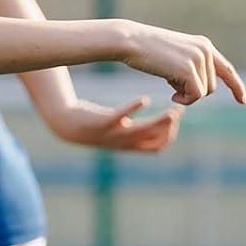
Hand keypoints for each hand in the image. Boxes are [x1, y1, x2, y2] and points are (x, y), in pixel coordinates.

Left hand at [47, 99, 181, 152]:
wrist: (66, 125)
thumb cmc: (96, 124)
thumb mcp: (120, 129)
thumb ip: (138, 129)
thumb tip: (158, 123)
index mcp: (128, 145)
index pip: (158, 146)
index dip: (170, 134)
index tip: (176, 116)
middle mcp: (123, 142)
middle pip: (155, 141)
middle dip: (170, 128)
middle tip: (180, 111)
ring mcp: (113, 133)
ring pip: (143, 131)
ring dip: (160, 122)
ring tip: (174, 111)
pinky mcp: (102, 121)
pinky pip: (121, 117)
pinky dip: (135, 109)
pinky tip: (145, 100)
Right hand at [119, 22, 245, 106]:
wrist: (131, 42)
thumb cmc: (148, 52)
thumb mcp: (175, 58)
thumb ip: (192, 68)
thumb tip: (203, 90)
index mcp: (204, 45)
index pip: (226, 69)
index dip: (236, 86)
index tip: (242, 101)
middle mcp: (205, 50)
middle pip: (211, 88)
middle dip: (192, 92)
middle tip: (171, 81)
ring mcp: (199, 59)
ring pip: (203, 94)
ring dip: (186, 95)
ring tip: (168, 80)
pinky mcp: (190, 69)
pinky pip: (195, 96)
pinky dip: (183, 100)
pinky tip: (170, 92)